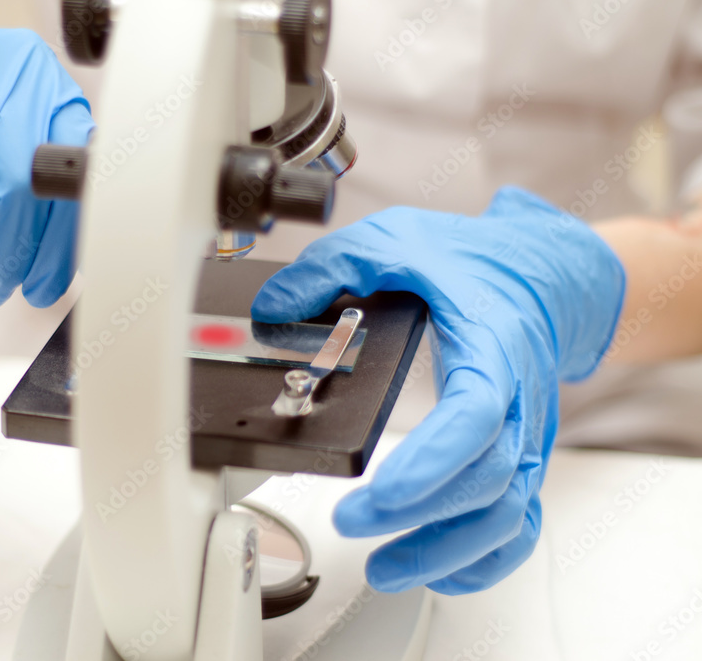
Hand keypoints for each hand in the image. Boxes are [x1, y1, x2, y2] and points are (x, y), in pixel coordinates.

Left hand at [251, 187, 624, 593]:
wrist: (541, 273)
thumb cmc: (472, 262)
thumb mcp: (394, 241)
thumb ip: (330, 270)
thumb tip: (272, 309)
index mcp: (490, 346)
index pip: (473, 416)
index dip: (432, 462)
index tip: (380, 492)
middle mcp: (516, 398)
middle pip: (486, 476)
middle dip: (419, 514)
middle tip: (352, 524)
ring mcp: (524, 433)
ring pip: (505, 510)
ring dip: (448, 549)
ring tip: (387, 569)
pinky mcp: (520, 454)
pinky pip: (520, 519)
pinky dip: (487, 555)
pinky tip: (442, 571)